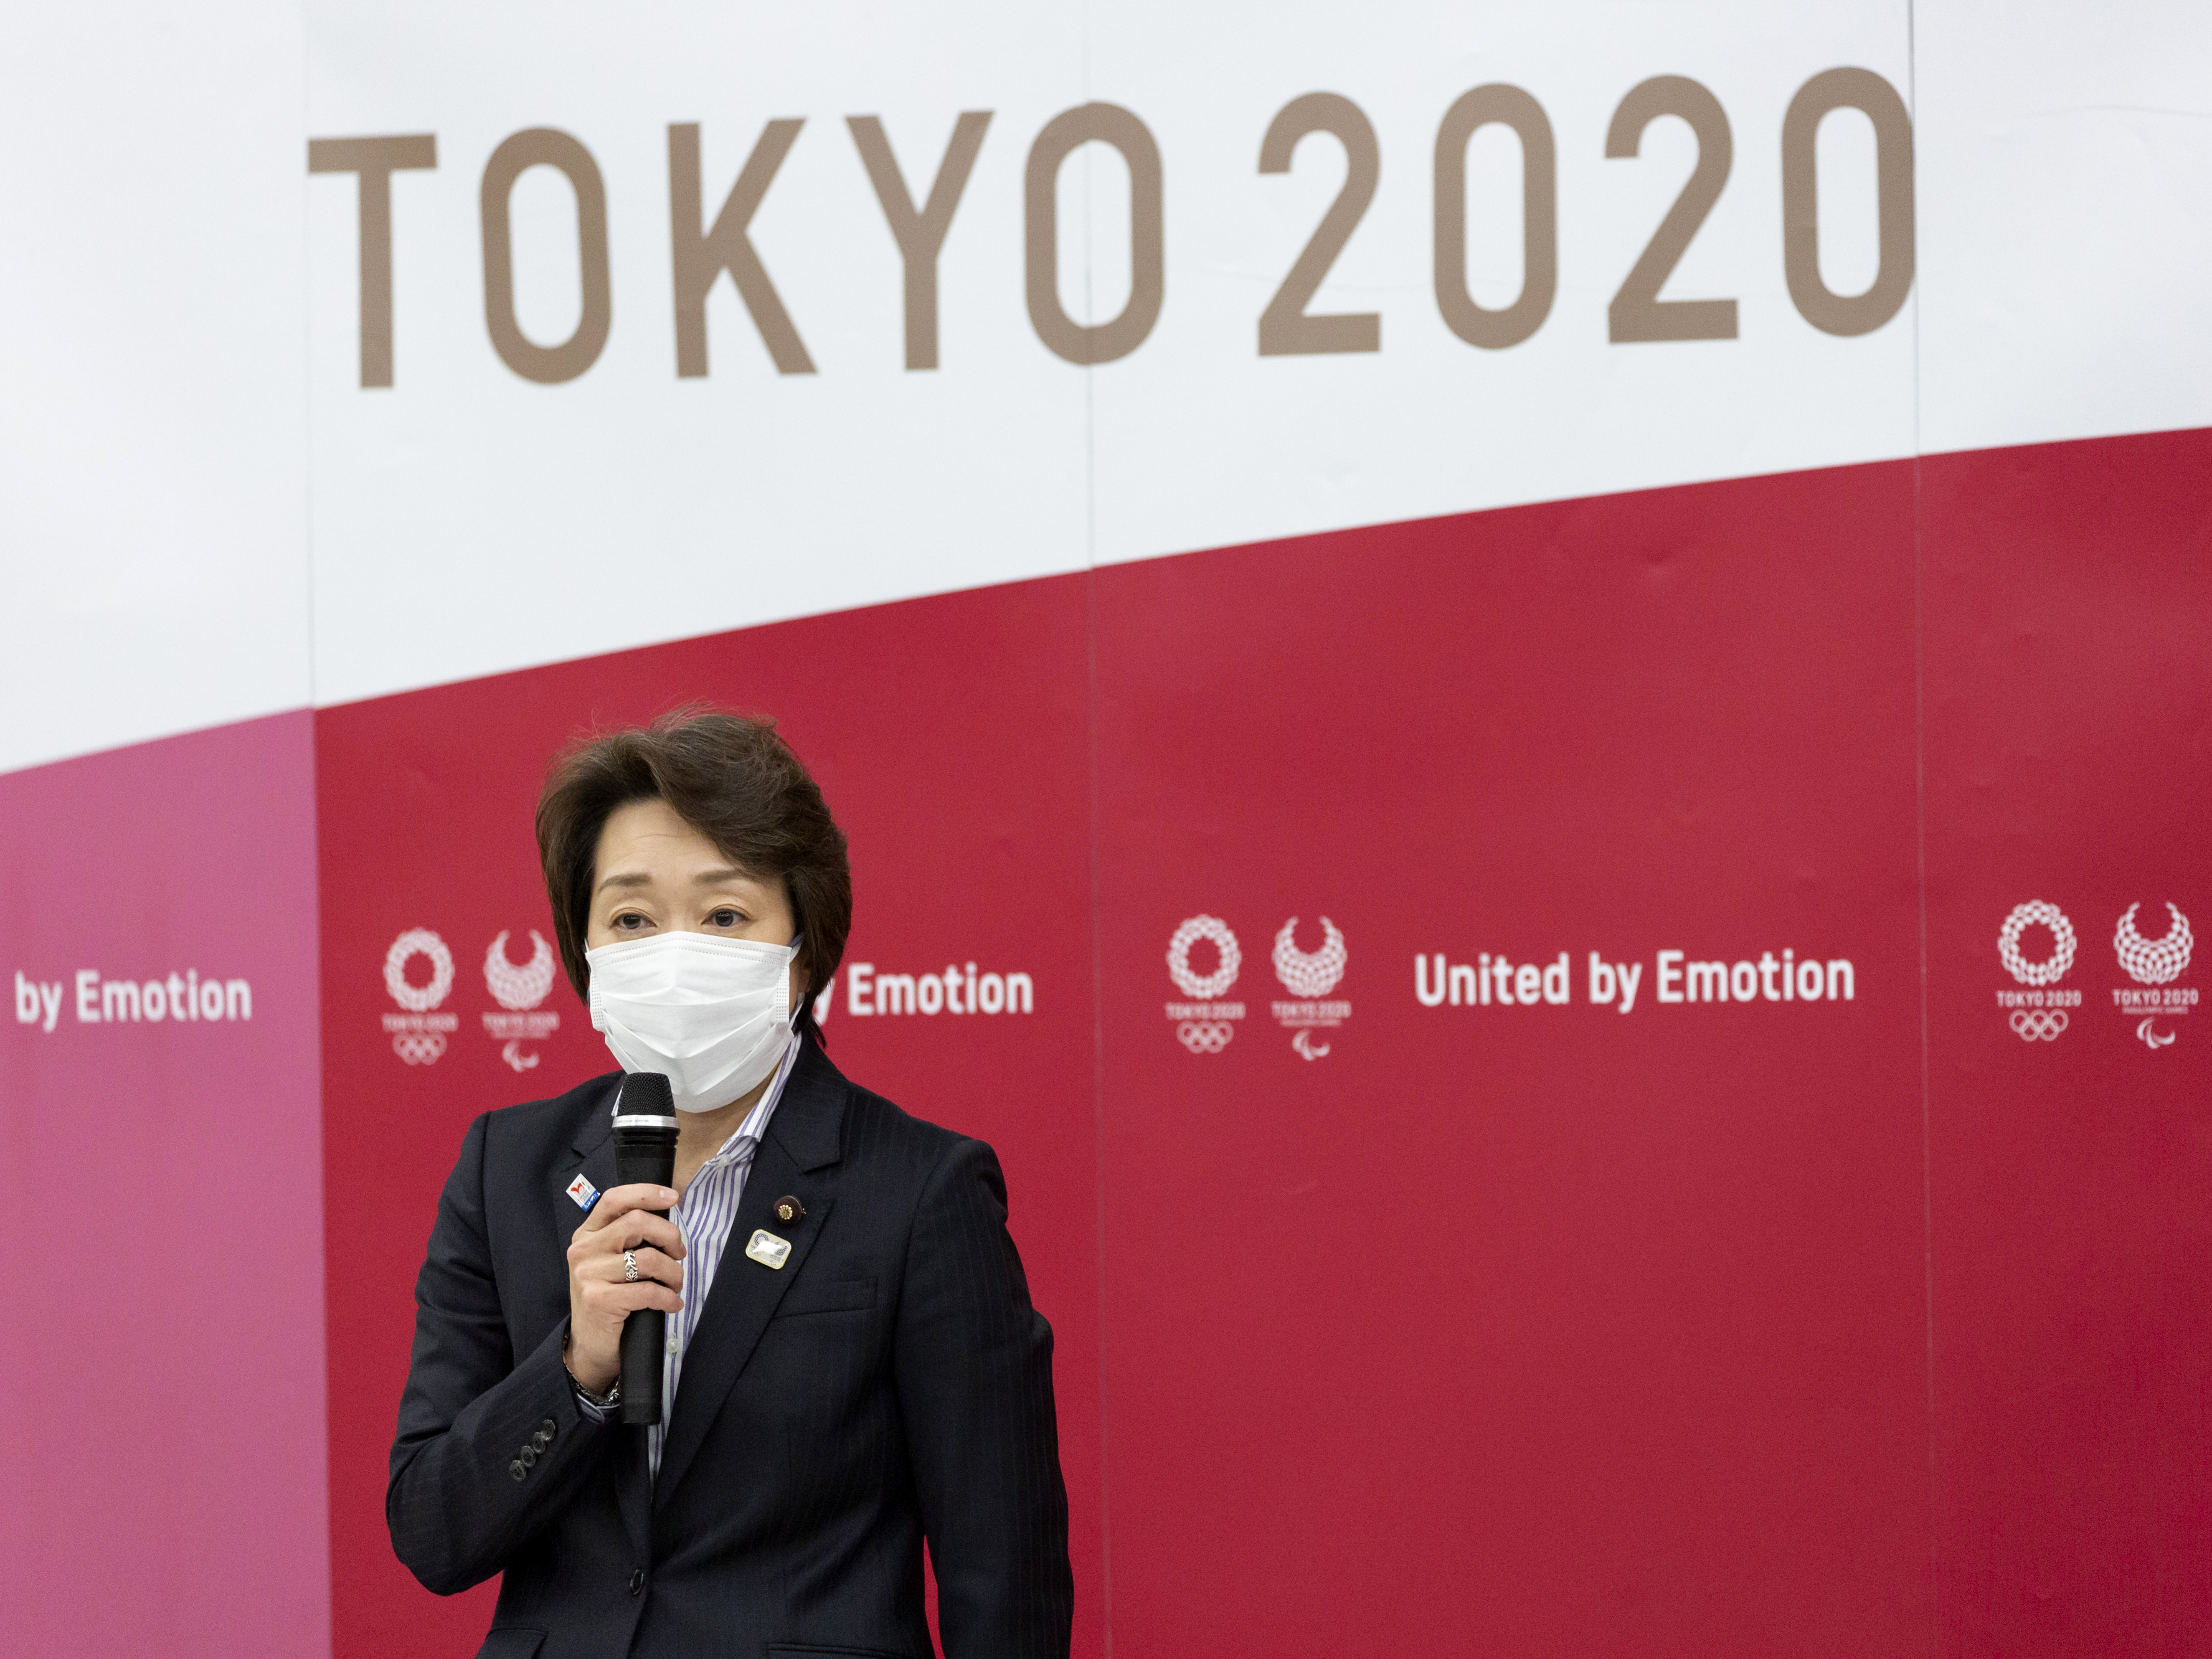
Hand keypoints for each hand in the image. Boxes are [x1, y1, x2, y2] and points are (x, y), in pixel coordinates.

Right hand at [566, 1183, 684, 1393]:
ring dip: (674, 1273)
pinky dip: (668, 1298)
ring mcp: (588, 1274)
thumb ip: (629, 1237)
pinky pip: (648, 1291)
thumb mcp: (612, 1260)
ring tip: (675, 1284)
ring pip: (649, 1259)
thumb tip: (668, 1217)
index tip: (673, 1198)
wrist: (590, 1344)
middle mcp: (583, 1249)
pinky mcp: (599, 1299)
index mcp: (587, 1234)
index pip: (615, 1199)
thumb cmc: (610, 1297)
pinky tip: (672, 1304)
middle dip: (670, 1236)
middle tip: (680, 1253)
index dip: (647, 1193)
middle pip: (638, 1222)